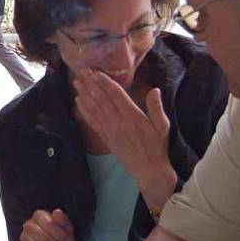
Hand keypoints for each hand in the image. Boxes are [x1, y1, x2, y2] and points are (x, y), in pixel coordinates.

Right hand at [19, 208, 74, 240]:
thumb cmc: (62, 238)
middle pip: (42, 237)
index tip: (63, 238)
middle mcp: (28, 225)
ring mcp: (24, 238)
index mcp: (39, 215)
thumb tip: (57, 212)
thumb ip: (62, 219)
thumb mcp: (66, 227)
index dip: (58, 233)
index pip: (48, 223)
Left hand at [74, 69, 175, 211]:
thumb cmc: (157, 146)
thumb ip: (156, 107)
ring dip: (85, 94)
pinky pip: (92, 122)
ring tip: (77, 82)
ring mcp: (109, 129)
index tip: (96, 71)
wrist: (148, 169)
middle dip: (91, 84)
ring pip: (95, 108)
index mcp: (132, 116)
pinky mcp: (105, 137)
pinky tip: (78, 102)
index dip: (104, 82)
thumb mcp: (162, 126)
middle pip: (102, 99)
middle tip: (82, 71)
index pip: (116, 95)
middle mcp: (117, 121)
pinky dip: (84, 111)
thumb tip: (155, 90)